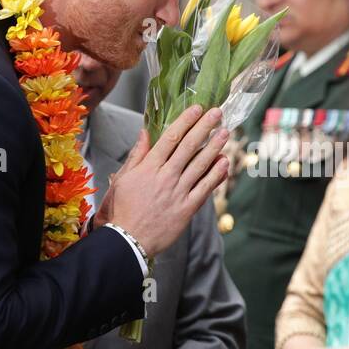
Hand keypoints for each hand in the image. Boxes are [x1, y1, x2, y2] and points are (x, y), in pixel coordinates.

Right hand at [96, 104, 229, 256]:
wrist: (129, 239)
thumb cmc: (124, 209)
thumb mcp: (124, 178)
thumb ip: (137, 155)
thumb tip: (145, 132)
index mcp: (149, 167)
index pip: (170, 138)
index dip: (186, 121)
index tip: (197, 109)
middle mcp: (166, 176)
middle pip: (188, 146)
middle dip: (204, 127)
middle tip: (217, 113)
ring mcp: (178, 192)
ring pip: (200, 164)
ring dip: (214, 147)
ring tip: (225, 132)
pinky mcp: (187, 208)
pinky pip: (205, 188)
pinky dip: (216, 175)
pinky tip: (225, 162)